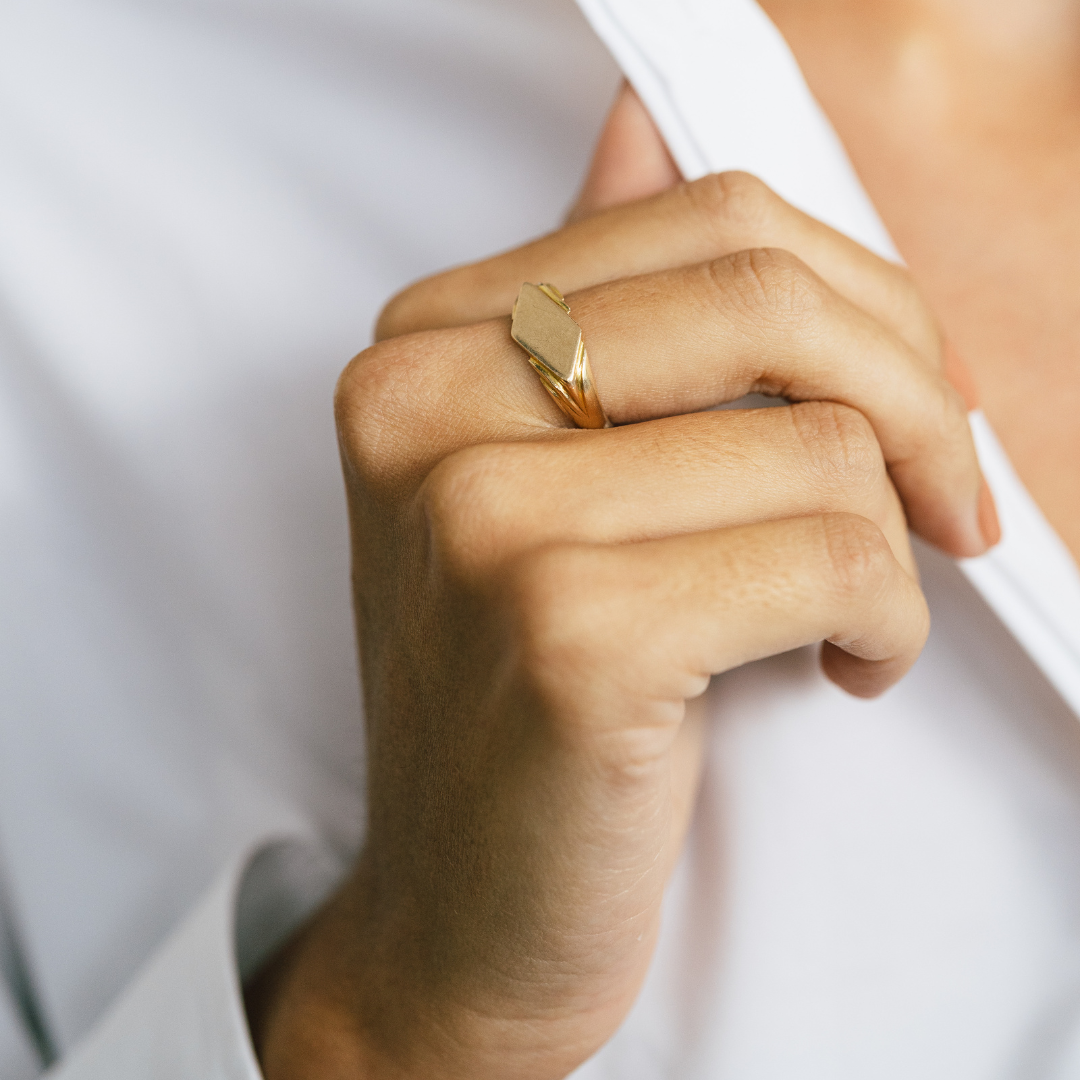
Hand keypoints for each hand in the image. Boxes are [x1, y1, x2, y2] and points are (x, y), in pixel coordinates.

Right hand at [247, 86, 996, 1078]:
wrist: (460, 913)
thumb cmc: (523, 701)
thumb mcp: (535, 484)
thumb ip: (588, 302)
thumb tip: (632, 121)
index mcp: (418, 352)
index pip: (705, 224)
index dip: (858, 307)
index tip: (911, 406)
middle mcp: (424, 410)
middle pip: (763, 296)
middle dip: (914, 394)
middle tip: (951, 498)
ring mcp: (484, 519)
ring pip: (821, 446)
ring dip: (887, 543)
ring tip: (848, 616)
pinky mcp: (567, 634)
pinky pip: (830, 558)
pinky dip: (881, 622)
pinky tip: (841, 669)